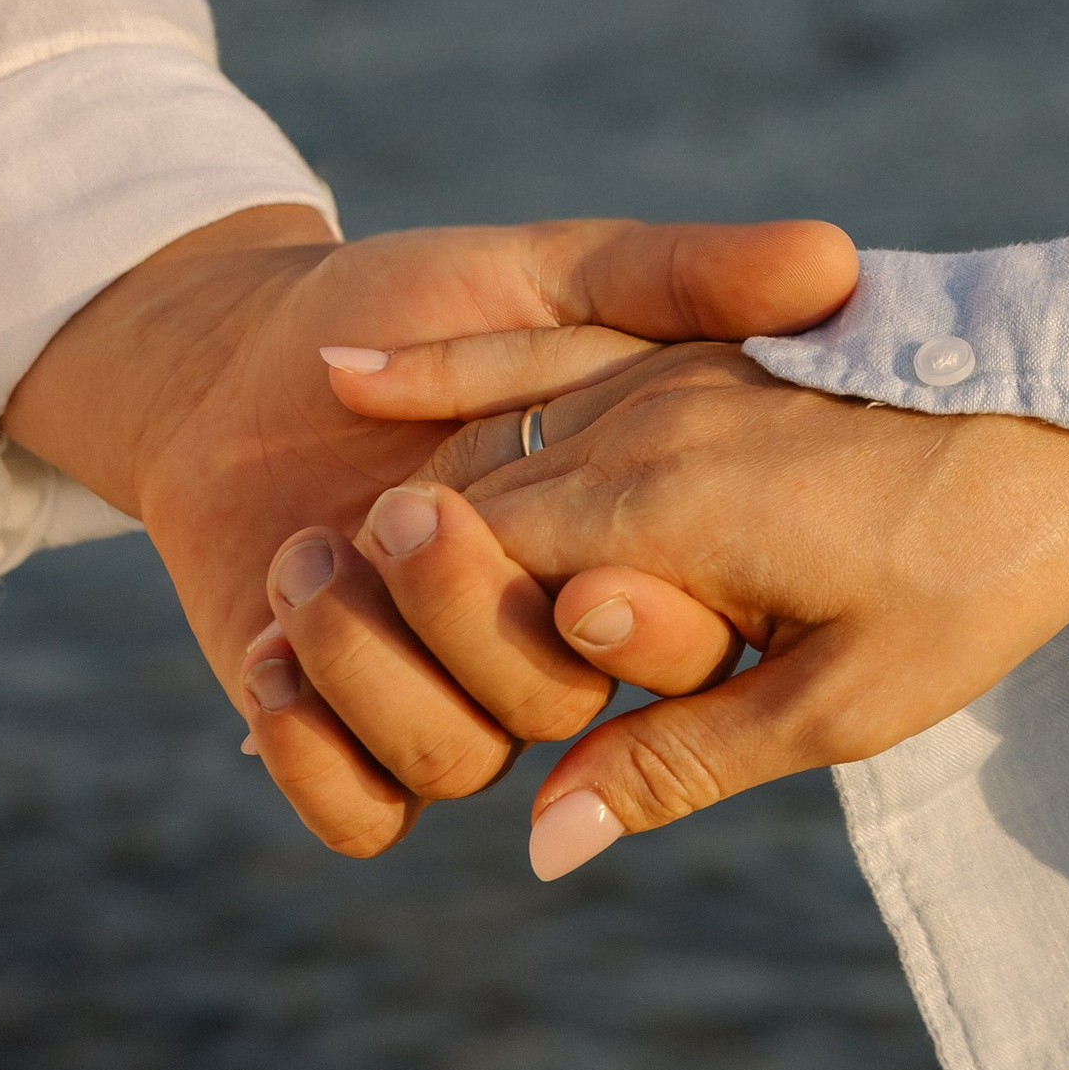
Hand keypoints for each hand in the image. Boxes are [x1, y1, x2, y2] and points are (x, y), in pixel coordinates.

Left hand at [0, 209, 856, 853]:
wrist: (234, 342)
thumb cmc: (409, 286)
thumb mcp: (565, 258)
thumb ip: (686, 271)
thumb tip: (834, 255)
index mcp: (627, 539)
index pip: (667, 627)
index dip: (638, 620)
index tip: (570, 563)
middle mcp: (552, 631)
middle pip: (553, 694)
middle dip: (473, 615)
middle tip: (392, 510)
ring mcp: (456, 691)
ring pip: (457, 758)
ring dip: (373, 672)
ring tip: (303, 560)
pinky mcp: (359, 735)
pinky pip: (362, 813)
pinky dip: (317, 763)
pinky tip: (269, 675)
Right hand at [309, 337, 1068, 879]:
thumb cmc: (981, 576)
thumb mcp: (842, 700)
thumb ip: (676, 761)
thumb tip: (543, 841)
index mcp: (657, 514)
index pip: (472, 583)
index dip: (410, 649)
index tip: (347, 697)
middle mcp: (638, 422)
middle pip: (466, 507)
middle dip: (393, 579)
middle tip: (295, 632)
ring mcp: (666, 369)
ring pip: (496, 428)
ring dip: (410, 486)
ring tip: (305, 534)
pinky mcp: (699, 342)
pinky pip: (544, 347)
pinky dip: (447, 372)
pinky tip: (362, 371)